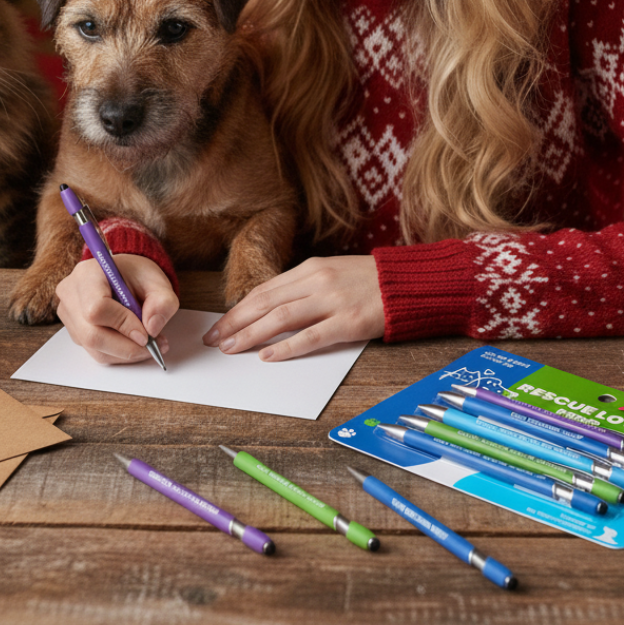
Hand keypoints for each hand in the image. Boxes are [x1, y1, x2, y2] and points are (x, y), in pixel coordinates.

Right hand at [55, 254, 177, 364]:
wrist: (123, 277)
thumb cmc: (137, 276)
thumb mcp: (157, 281)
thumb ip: (162, 302)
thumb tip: (153, 329)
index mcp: (87, 274)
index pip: (96, 308)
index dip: (123, 325)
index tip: (146, 334)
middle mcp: (71, 294)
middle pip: (91, 335)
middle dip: (127, 347)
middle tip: (153, 346)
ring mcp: (69, 314)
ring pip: (94, 348)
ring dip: (125, 353)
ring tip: (149, 345)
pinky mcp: (74, 331)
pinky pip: (95, 352)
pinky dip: (118, 354)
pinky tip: (134, 344)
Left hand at [202, 255, 383, 360]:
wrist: (408, 282)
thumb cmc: (370, 281)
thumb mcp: (331, 274)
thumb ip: (303, 288)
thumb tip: (270, 308)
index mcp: (309, 269)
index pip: (264, 290)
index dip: (237, 309)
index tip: (219, 325)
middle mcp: (316, 281)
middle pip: (265, 303)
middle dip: (235, 323)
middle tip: (215, 340)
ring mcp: (332, 301)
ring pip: (281, 318)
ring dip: (251, 334)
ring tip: (232, 348)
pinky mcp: (349, 321)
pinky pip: (311, 337)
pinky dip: (286, 347)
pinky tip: (267, 356)